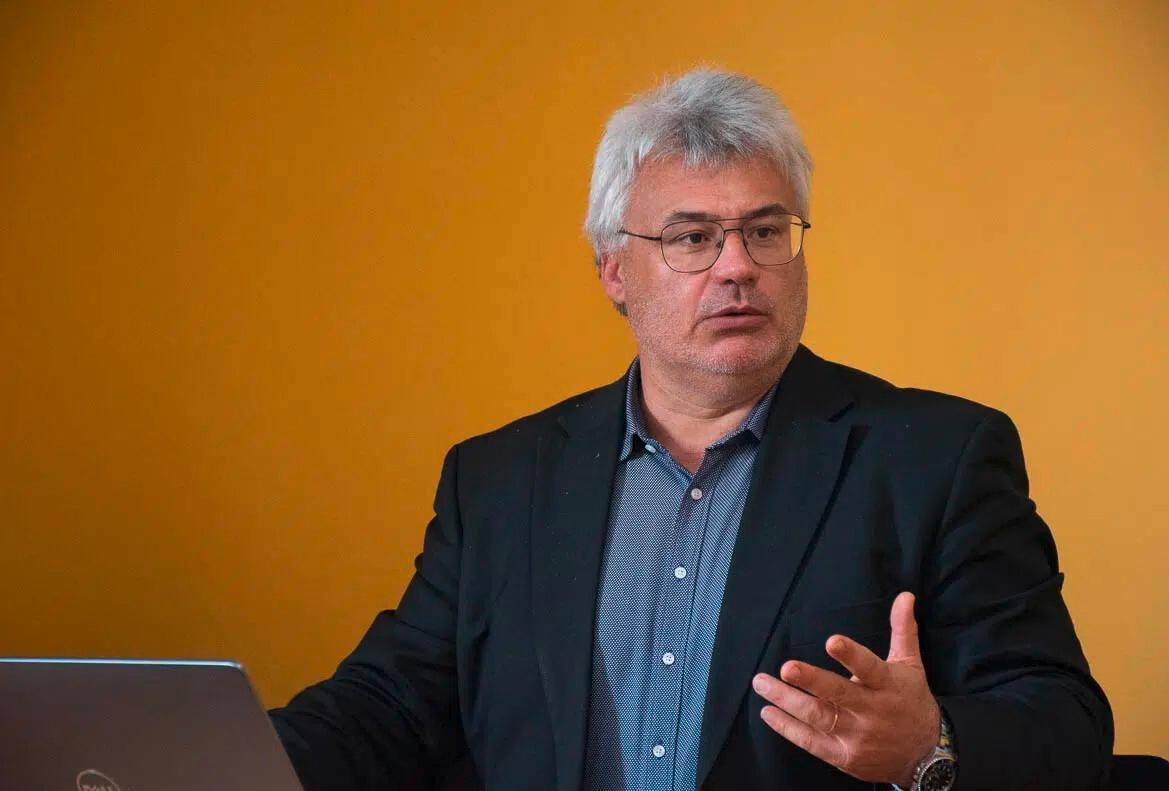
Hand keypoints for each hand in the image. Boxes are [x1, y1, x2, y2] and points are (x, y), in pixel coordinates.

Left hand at [752, 591, 939, 787]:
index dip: (851, 655)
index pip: (869, 667)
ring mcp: (857, 736)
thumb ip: (902, 629)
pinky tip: (768, 712)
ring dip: (787, 701)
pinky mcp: (844, 756)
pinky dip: (788, 728)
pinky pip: (812, 742)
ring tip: (762, 683)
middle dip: (810, 681)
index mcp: (887, 684)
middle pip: (838, 694)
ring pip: (818, 717)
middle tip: (786, 667)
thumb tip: (905, 595)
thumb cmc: (911, 700)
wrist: (925, 754)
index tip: (832, 641)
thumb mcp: (910, 664)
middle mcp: (871, 710)